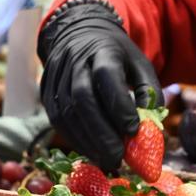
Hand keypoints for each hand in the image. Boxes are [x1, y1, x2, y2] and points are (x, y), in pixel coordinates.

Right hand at [38, 0, 162, 170]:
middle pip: (82, 98)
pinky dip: (75, 140)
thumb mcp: (140, 64)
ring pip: (66, 113)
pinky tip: (91, 152)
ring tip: (106, 161)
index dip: (119, 105)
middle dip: (101, 132)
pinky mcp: (46, 91)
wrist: (81, 35)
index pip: (106, 75)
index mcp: (102, 50)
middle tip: (117, 158)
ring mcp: (56, 76)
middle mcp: (74, 60)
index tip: (133, 131)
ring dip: (87, 141)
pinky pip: (56, 120)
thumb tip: (149, 127)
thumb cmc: (117, 56)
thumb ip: (149, 92)